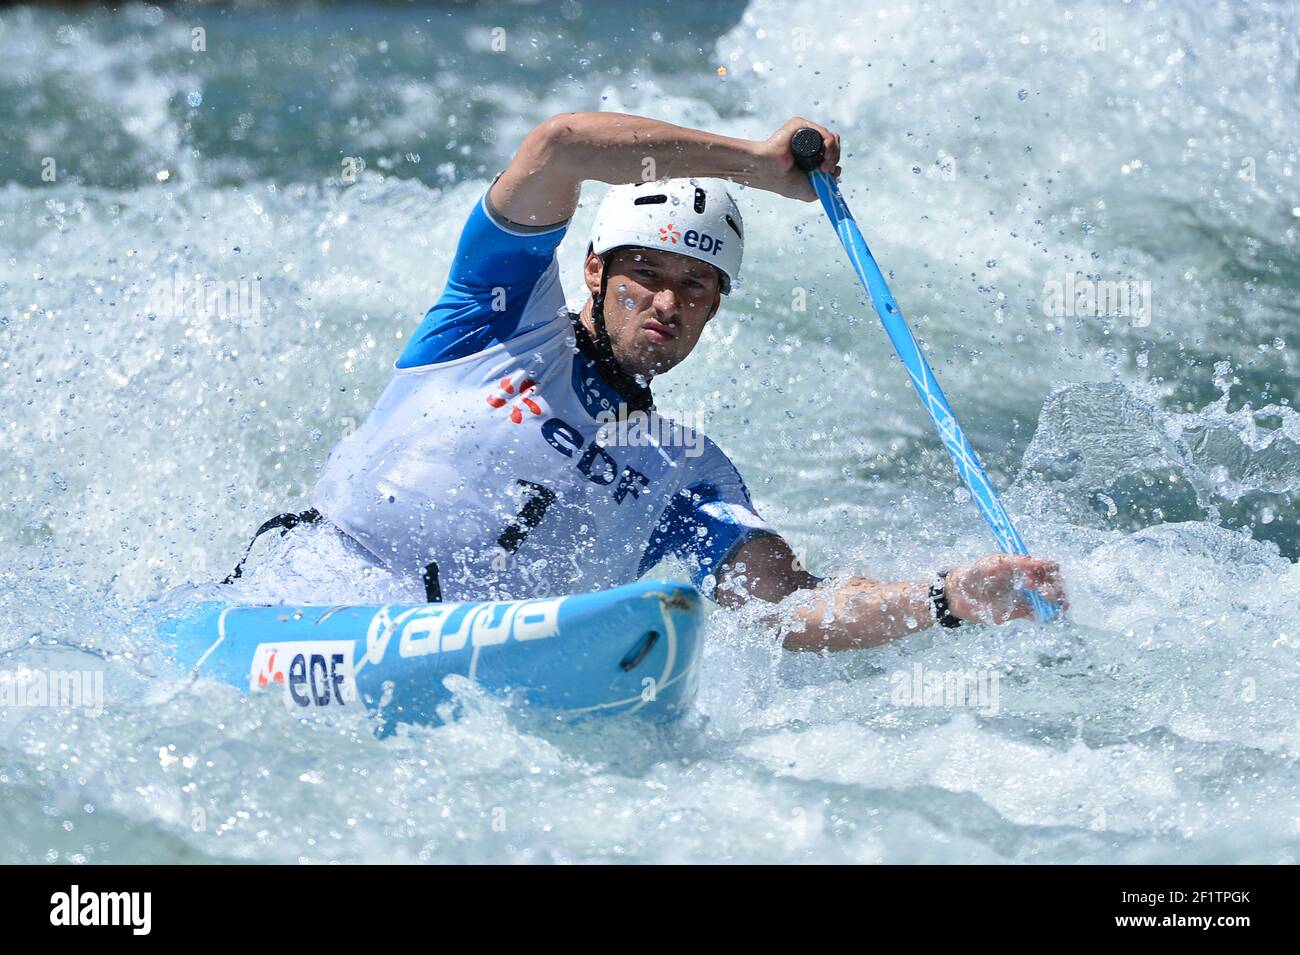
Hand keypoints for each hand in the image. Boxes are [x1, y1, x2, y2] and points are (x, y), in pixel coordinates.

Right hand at [751, 117, 841, 200]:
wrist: (770, 173)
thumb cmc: (784, 183)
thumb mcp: (810, 192)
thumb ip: (824, 187)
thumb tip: (837, 173)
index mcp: (809, 155)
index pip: (831, 154)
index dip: (835, 162)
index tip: (832, 172)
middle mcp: (808, 143)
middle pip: (833, 145)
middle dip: (835, 159)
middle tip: (826, 170)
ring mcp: (805, 134)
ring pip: (831, 138)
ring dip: (834, 153)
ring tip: (825, 165)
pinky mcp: (801, 126)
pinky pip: (823, 132)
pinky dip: (830, 144)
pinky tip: (825, 156)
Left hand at [945, 554, 1065, 624]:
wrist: (956, 595)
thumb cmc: (974, 573)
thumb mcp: (993, 564)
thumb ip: (1016, 563)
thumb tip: (1039, 561)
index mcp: (1022, 566)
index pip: (1047, 566)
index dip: (1050, 571)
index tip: (1038, 579)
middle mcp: (1027, 580)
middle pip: (1054, 582)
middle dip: (1056, 588)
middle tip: (1045, 595)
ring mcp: (1025, 596)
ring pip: (1051, 599)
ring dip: (1058, 602)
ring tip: (1054, 607)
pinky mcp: (1020, 611)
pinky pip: (1040, 614)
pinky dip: (1048, 615)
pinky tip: (1048, 617)